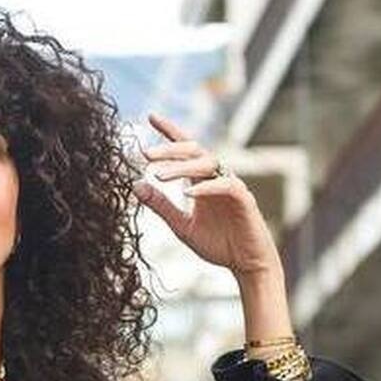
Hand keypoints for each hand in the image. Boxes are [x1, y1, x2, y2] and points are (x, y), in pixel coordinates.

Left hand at [132, 113, 281, 279]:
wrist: (245, 264)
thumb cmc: (217, 243)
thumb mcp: (181, 225)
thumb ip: (161, 206)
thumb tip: (135, 185)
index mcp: (201, 180)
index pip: (185, 149)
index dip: (170, 131)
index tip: (151, 116)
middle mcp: (216, 177)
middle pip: (194, 151)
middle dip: (169, 149)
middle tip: (145, 153)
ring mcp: (231, 185)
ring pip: (207, 164)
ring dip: (181, 168)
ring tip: (158, 175)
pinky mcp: (244, 199)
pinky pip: (226, 186)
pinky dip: (206, 187)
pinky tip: (188, 192)